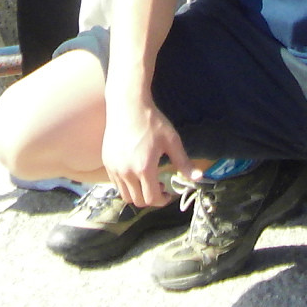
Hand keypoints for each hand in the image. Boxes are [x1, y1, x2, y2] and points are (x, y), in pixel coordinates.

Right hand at [102, 89, 190, 209]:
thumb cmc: (152, 122)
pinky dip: (126, 185)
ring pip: (125, 195)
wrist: (128, 105)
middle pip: (138, 201)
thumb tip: (199, 178)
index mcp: (144, 168)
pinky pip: (116, 184)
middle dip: (151, 198)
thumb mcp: (172, 141)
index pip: (152, 199)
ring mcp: (114, 168)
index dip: (163, 200)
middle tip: (160, 185)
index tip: (169, 192)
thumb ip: (184, 162)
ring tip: (147, 180)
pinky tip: (135, 172)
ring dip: (138, 193)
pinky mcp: (107, 163)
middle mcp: (126, 172)